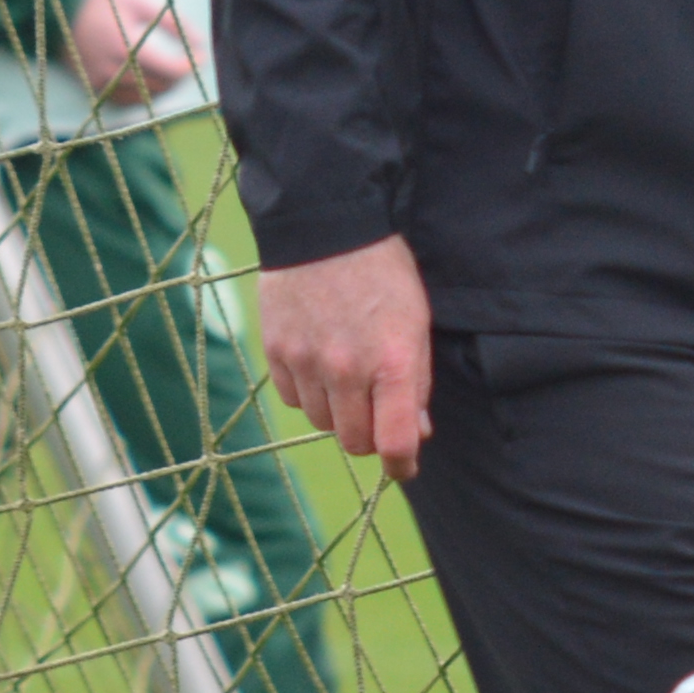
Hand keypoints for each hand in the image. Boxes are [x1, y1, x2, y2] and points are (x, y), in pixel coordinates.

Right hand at [64, 0, 195, 106]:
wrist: (56, 7)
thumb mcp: (140, 2)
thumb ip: (172, 23)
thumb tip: (200, 42)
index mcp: (127, 48)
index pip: (172, 71)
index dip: (191, 66)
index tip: (202, 56)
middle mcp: (113, 70)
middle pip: (161, 86)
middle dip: (179, 75)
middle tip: (188, 59)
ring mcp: (101, 81)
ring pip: (146, 97)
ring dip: (163, 85)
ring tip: (171, 67)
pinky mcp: (92, 86)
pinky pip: (126, 100)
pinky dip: (142, 93)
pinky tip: (147, 76)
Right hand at [258, 233, 431, 482]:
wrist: (327, 225)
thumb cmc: (383, 272)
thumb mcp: (416, 323)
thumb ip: (417, 381)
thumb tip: (417, 431)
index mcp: (393, 362)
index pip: (394, 442)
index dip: (402, 465)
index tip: (404, 467)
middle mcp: (347, 369)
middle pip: (355, 441)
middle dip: (370, 436)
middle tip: (377, 413)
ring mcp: (307, 361)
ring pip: (322, 423)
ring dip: (338, 412)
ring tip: (348, 376)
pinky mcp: (276, 351)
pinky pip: (294, 398)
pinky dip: (309, 392)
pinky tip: (320, 362)